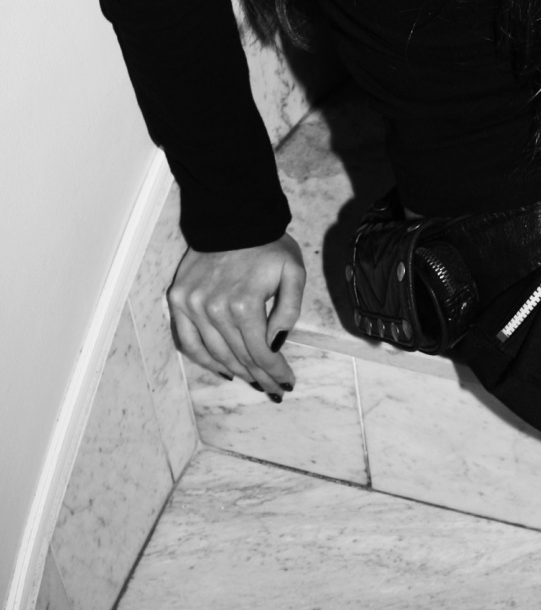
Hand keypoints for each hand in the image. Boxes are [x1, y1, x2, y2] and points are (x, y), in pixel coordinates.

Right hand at [169, 236, 305, 393]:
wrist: (232, 219)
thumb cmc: (268, 246)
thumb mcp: (293, 272)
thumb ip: (289, 310)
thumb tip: (276, 343)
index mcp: (244, 303)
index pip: (261, 352)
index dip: (276, 372)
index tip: (287, 384)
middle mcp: (214, 309)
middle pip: (239, 356)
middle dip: (260, 377)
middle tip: (274, 391)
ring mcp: (192, 305)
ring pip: (215, 353)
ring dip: (236, 372)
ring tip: (253, 382)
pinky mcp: (178, 300)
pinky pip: (189, 341)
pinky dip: (205, 359)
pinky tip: (223, 369)